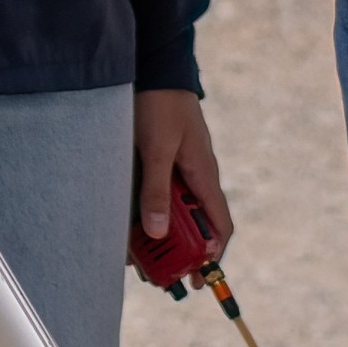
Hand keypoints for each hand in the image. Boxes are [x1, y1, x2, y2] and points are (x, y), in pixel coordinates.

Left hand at [127, 92, 232, 284]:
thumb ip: (156, 190)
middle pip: (195, 226)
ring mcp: (179, 170)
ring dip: (160, 234)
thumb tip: (158, 231)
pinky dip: (147, 212)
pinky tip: (127, 223)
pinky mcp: (160, 162)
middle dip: (179, 252)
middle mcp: (195, 178)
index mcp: (204, 176)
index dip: (212, 255)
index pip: (220, 226)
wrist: (153, 67)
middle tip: (160, 275)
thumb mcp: (157, 149)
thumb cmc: (161, 104)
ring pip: (174, 212)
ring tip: (138, 257)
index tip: (199, 279)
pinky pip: (158, 195)